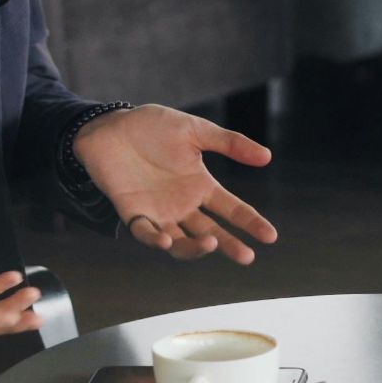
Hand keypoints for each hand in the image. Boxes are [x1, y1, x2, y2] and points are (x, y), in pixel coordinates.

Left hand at [73, 104, 277, 263]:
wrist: (111, 125)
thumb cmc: (152, 126)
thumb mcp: (196, 130)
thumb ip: (229, 143)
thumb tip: (267, 156)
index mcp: (200, 186)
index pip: (231, 209)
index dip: (250, 222)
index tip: (270, 236)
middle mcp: (182, 205)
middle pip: (211, 233)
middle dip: (229, 245)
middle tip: (247, 257)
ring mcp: (158, 212)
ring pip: (181, 242)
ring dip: (196, 248)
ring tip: (212, 245)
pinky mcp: (133, 213)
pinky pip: (146, 233)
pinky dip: (155, 240)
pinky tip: (167, 240)